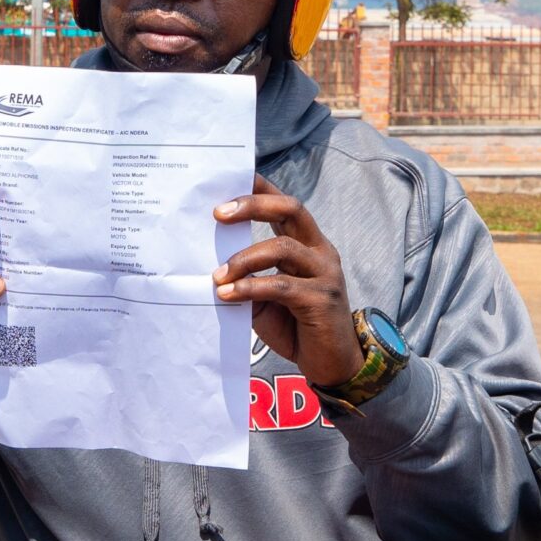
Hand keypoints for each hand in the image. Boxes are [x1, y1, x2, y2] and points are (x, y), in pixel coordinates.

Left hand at [213, 176, 362, 387]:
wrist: (331, 363)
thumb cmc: (295, 325)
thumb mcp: (265, 297)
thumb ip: (248, 276)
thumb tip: (209, 264)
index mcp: (307, 243)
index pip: (285, 204)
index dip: (261, 188)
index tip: (231, 177)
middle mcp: (320, 250)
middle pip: (291, 209)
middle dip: (253, 205)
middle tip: (218, 213)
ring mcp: (324, 272)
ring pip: (282, 247)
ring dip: (243, 259)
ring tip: (218, 275)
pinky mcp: (321, 298)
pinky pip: (281, 285)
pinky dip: (250, 287)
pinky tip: (227, 295)